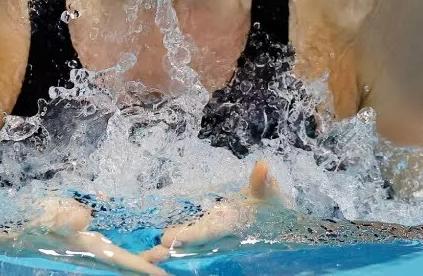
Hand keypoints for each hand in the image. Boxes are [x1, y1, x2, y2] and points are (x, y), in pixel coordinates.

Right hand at [25, 196, 169, 274]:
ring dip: (139, 254)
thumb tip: (83, 217)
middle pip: (127, 259)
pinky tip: (132, 236)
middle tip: (170, 257)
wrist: (15, 227)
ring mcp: (89, 244)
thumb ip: (64, 219)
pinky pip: (110, 241)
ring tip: (160, 251)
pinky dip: (126, 242)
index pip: (123, 260)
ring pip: (120, 252)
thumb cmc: (32, 223)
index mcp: (90, 248)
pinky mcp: (84, 236)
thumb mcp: (47, 218)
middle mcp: (93, 249)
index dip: (145, 268)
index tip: (166, 275)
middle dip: (148, 261)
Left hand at [141, 160, 289, 262]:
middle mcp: (221, 236)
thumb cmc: (269, 206)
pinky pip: (189, 245)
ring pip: (189, 247)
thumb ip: (262, 182)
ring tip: (147, 257)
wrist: (275, 225)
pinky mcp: (208, 237)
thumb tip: (262, 165)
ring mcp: (213, 238)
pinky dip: (173, 248)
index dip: (192, 235)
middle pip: (194, 244)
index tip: (171, 238)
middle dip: (174, 248)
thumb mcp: (268, 193)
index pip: (210, 231)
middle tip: (152, 253)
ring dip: (170, 252)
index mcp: (232, 224)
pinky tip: (154, 253)